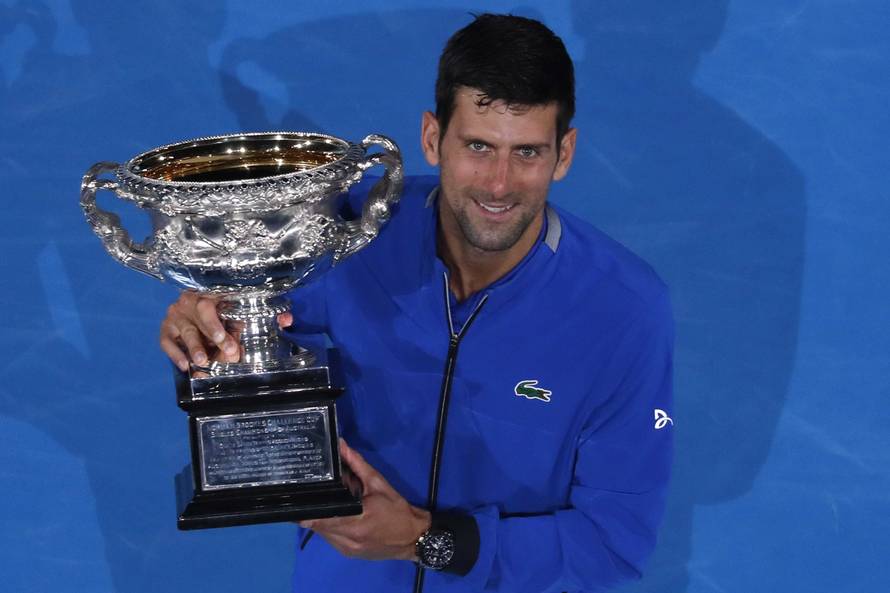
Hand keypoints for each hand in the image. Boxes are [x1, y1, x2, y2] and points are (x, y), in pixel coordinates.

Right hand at [159, 292, 293, 370]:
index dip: (220, 322)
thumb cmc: (224, 313)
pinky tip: (185, 365)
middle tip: (226, 351)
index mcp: (211, 292)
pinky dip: (175, 354)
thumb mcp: (242, 314)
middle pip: (200, 314)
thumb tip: (288, 320)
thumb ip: (267, 316)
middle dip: (213, 334)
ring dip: (194, 347)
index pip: (214, 303)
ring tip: (202, 361)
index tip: (228, 339)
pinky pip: (167, 341)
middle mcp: (191, 301)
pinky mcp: (167, 329)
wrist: (195, 311)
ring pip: (184, 330)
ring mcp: (176, 315)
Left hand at [300, 440, 430, 561]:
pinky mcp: (348, 553)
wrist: (415, 538)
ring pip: (322, 533)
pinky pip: (331, 538)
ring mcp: (346, 550)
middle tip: (307, 495)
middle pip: (317, 526)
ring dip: (320, 519)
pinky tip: (335, 515)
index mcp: (355, 523)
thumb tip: (341, 446)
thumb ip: (357, 465)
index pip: (320, 518)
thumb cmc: (397, 510)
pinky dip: (330, 527)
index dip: (305, 511)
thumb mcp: (379, 483)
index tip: (297, 499)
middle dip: (312, 511)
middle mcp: (347, 540)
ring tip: (322, 503)